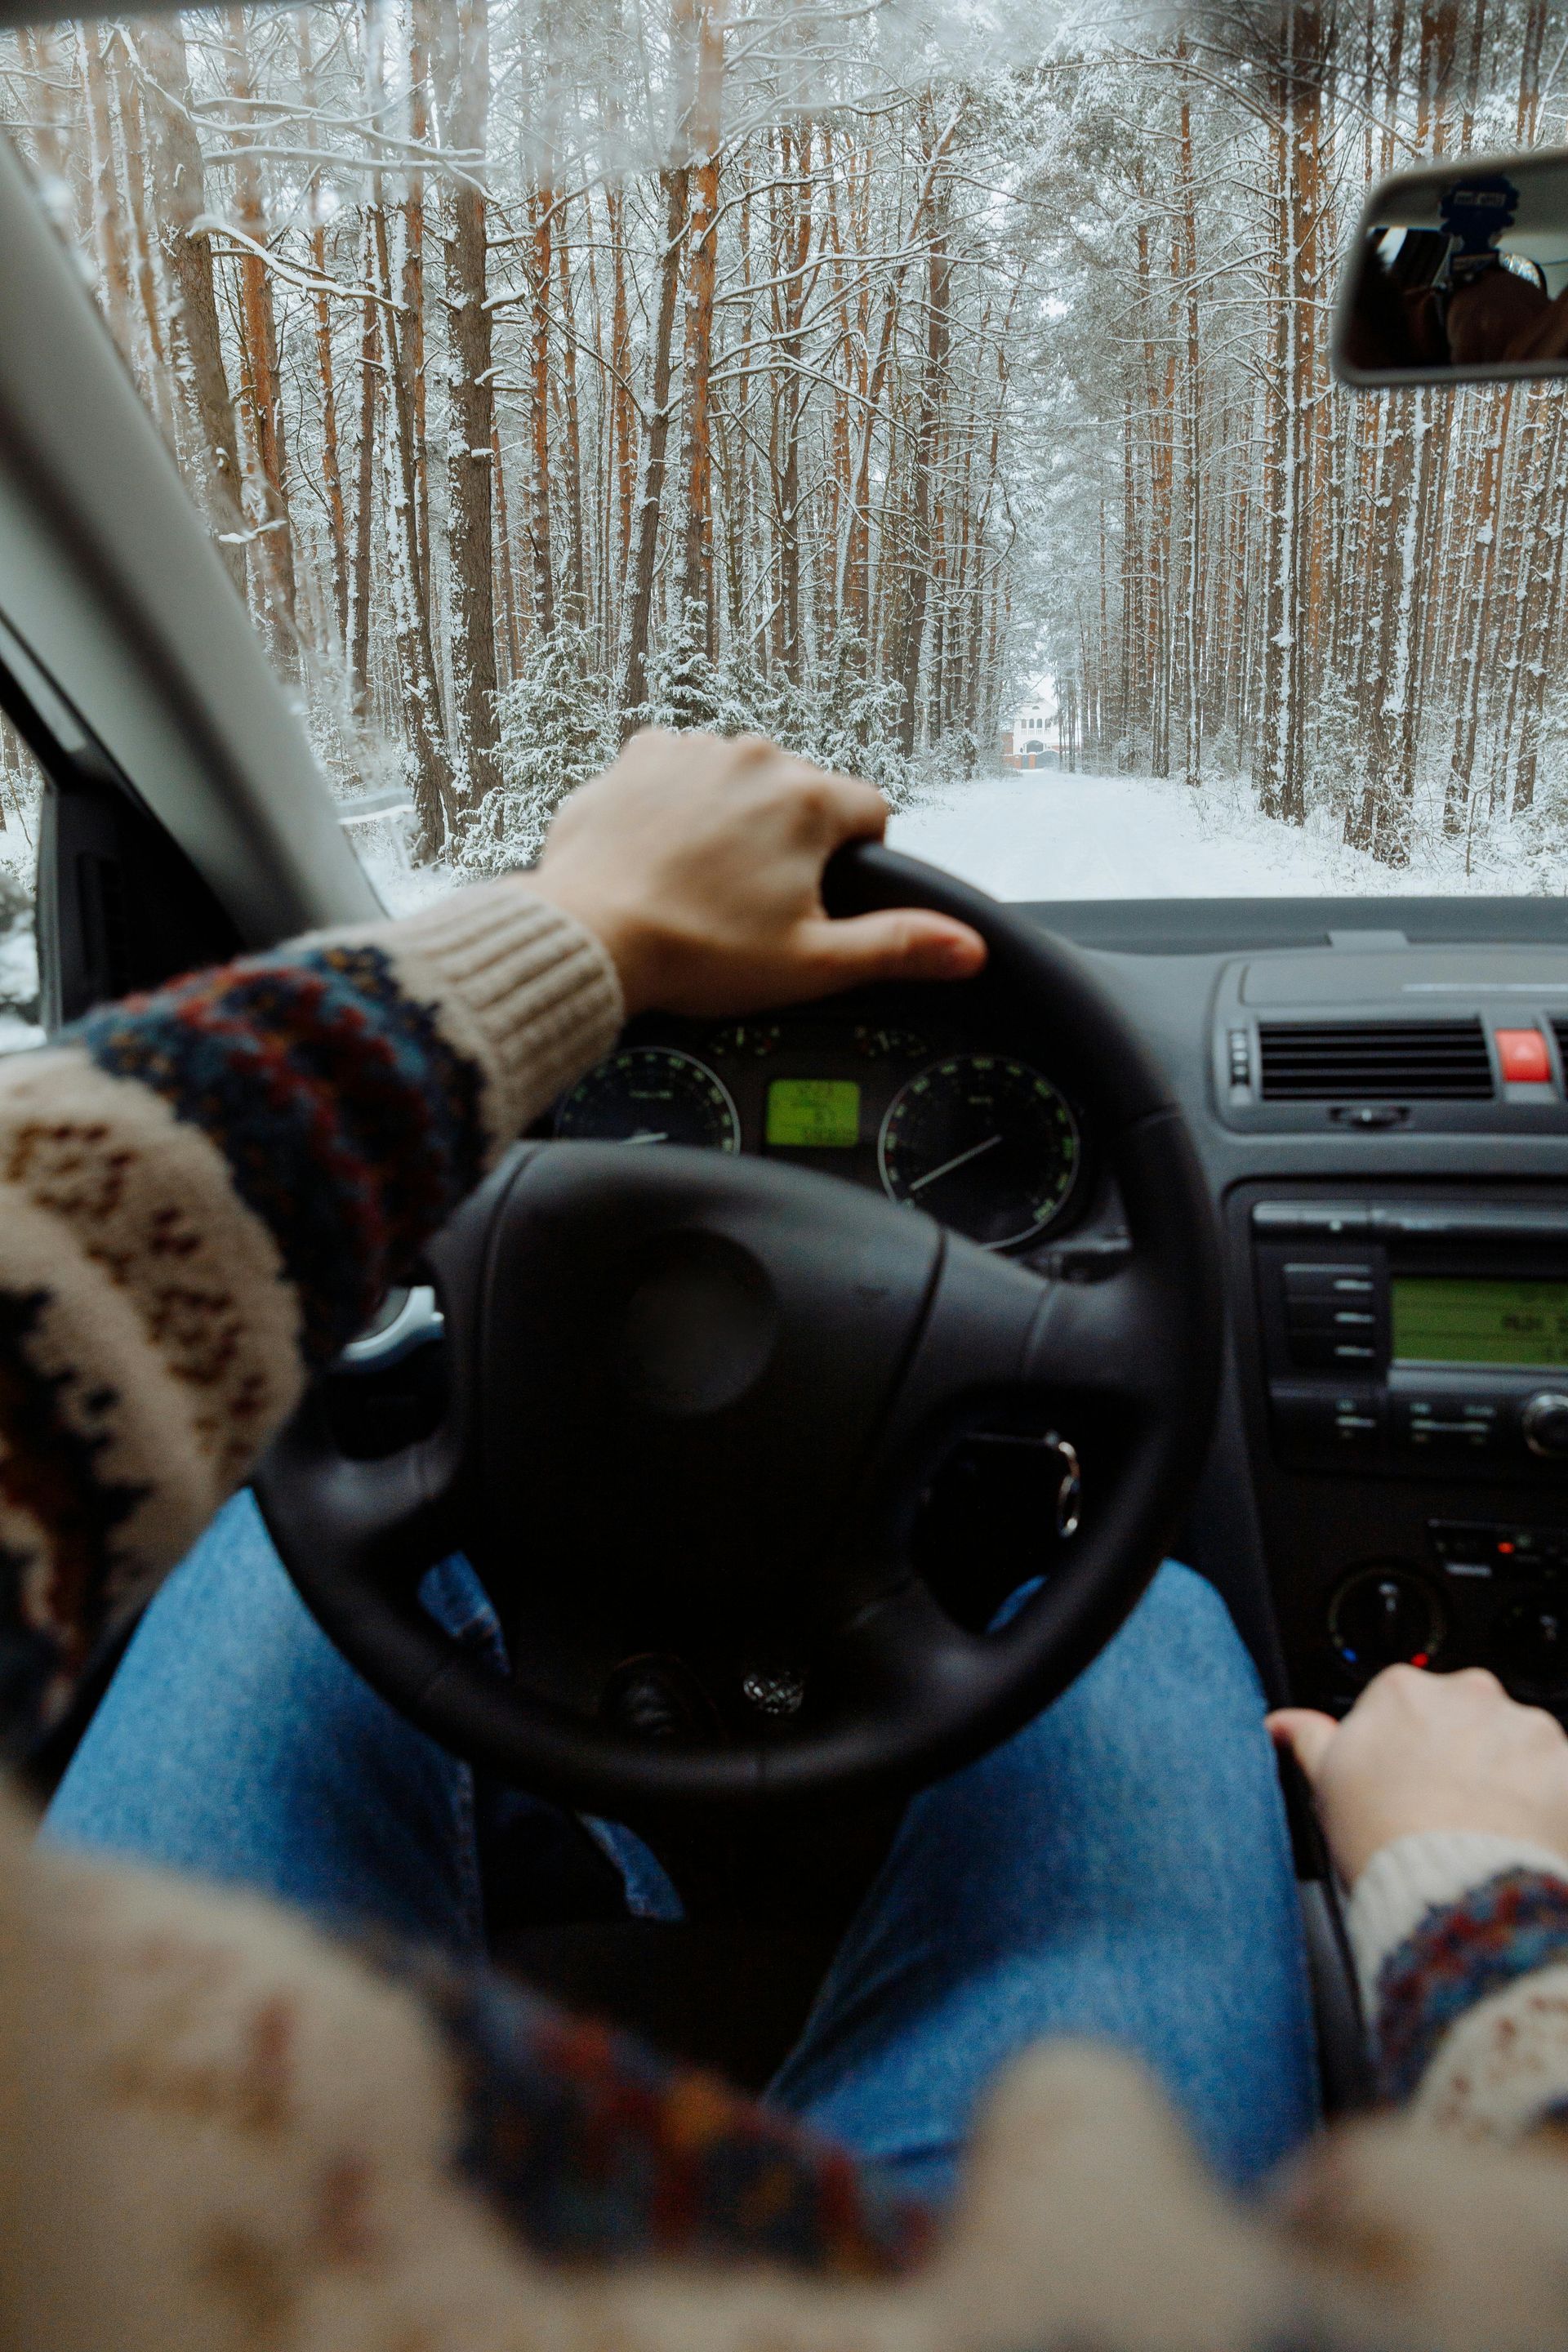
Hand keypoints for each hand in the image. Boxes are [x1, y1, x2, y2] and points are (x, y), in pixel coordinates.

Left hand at [527, 729, 986, 1017]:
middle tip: (752, 904)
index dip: (856, 860)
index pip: (871, 813)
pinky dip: (677, 806)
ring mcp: (690, 750)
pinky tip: (662, 855)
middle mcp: (753, 756)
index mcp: (806, 800)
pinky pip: (678, 772)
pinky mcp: (636, 758)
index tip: (818, 897)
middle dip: (789, 842)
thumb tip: (968, 947)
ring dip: (733, 818)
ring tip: (701, 883)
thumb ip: (897, 947)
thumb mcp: (812, 963)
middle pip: (802, 795)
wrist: (589, 937)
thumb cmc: (695, 953)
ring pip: (740, 780)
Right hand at [1269, 1666, 1567, 1886]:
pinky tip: (1515, 1829)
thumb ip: (1307, 1739)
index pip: (1405, 1703)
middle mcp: (1466, 1692)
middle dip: (1458, 1751)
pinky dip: (1542, 1796)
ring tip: (1483, 1823)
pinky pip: (1555, 1771)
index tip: (1403, 1778)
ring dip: (1504, 1772)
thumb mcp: (1327, 1784)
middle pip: (1463, 1714)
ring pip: (1513, 1741)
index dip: (1402, 1746)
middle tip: (1444, 1805)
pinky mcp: (1563, 1760)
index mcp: (1403, 1689)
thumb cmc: (1386, 1840)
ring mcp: (1521, 1725)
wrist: (1455, 1892)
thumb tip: (1280, 1723)